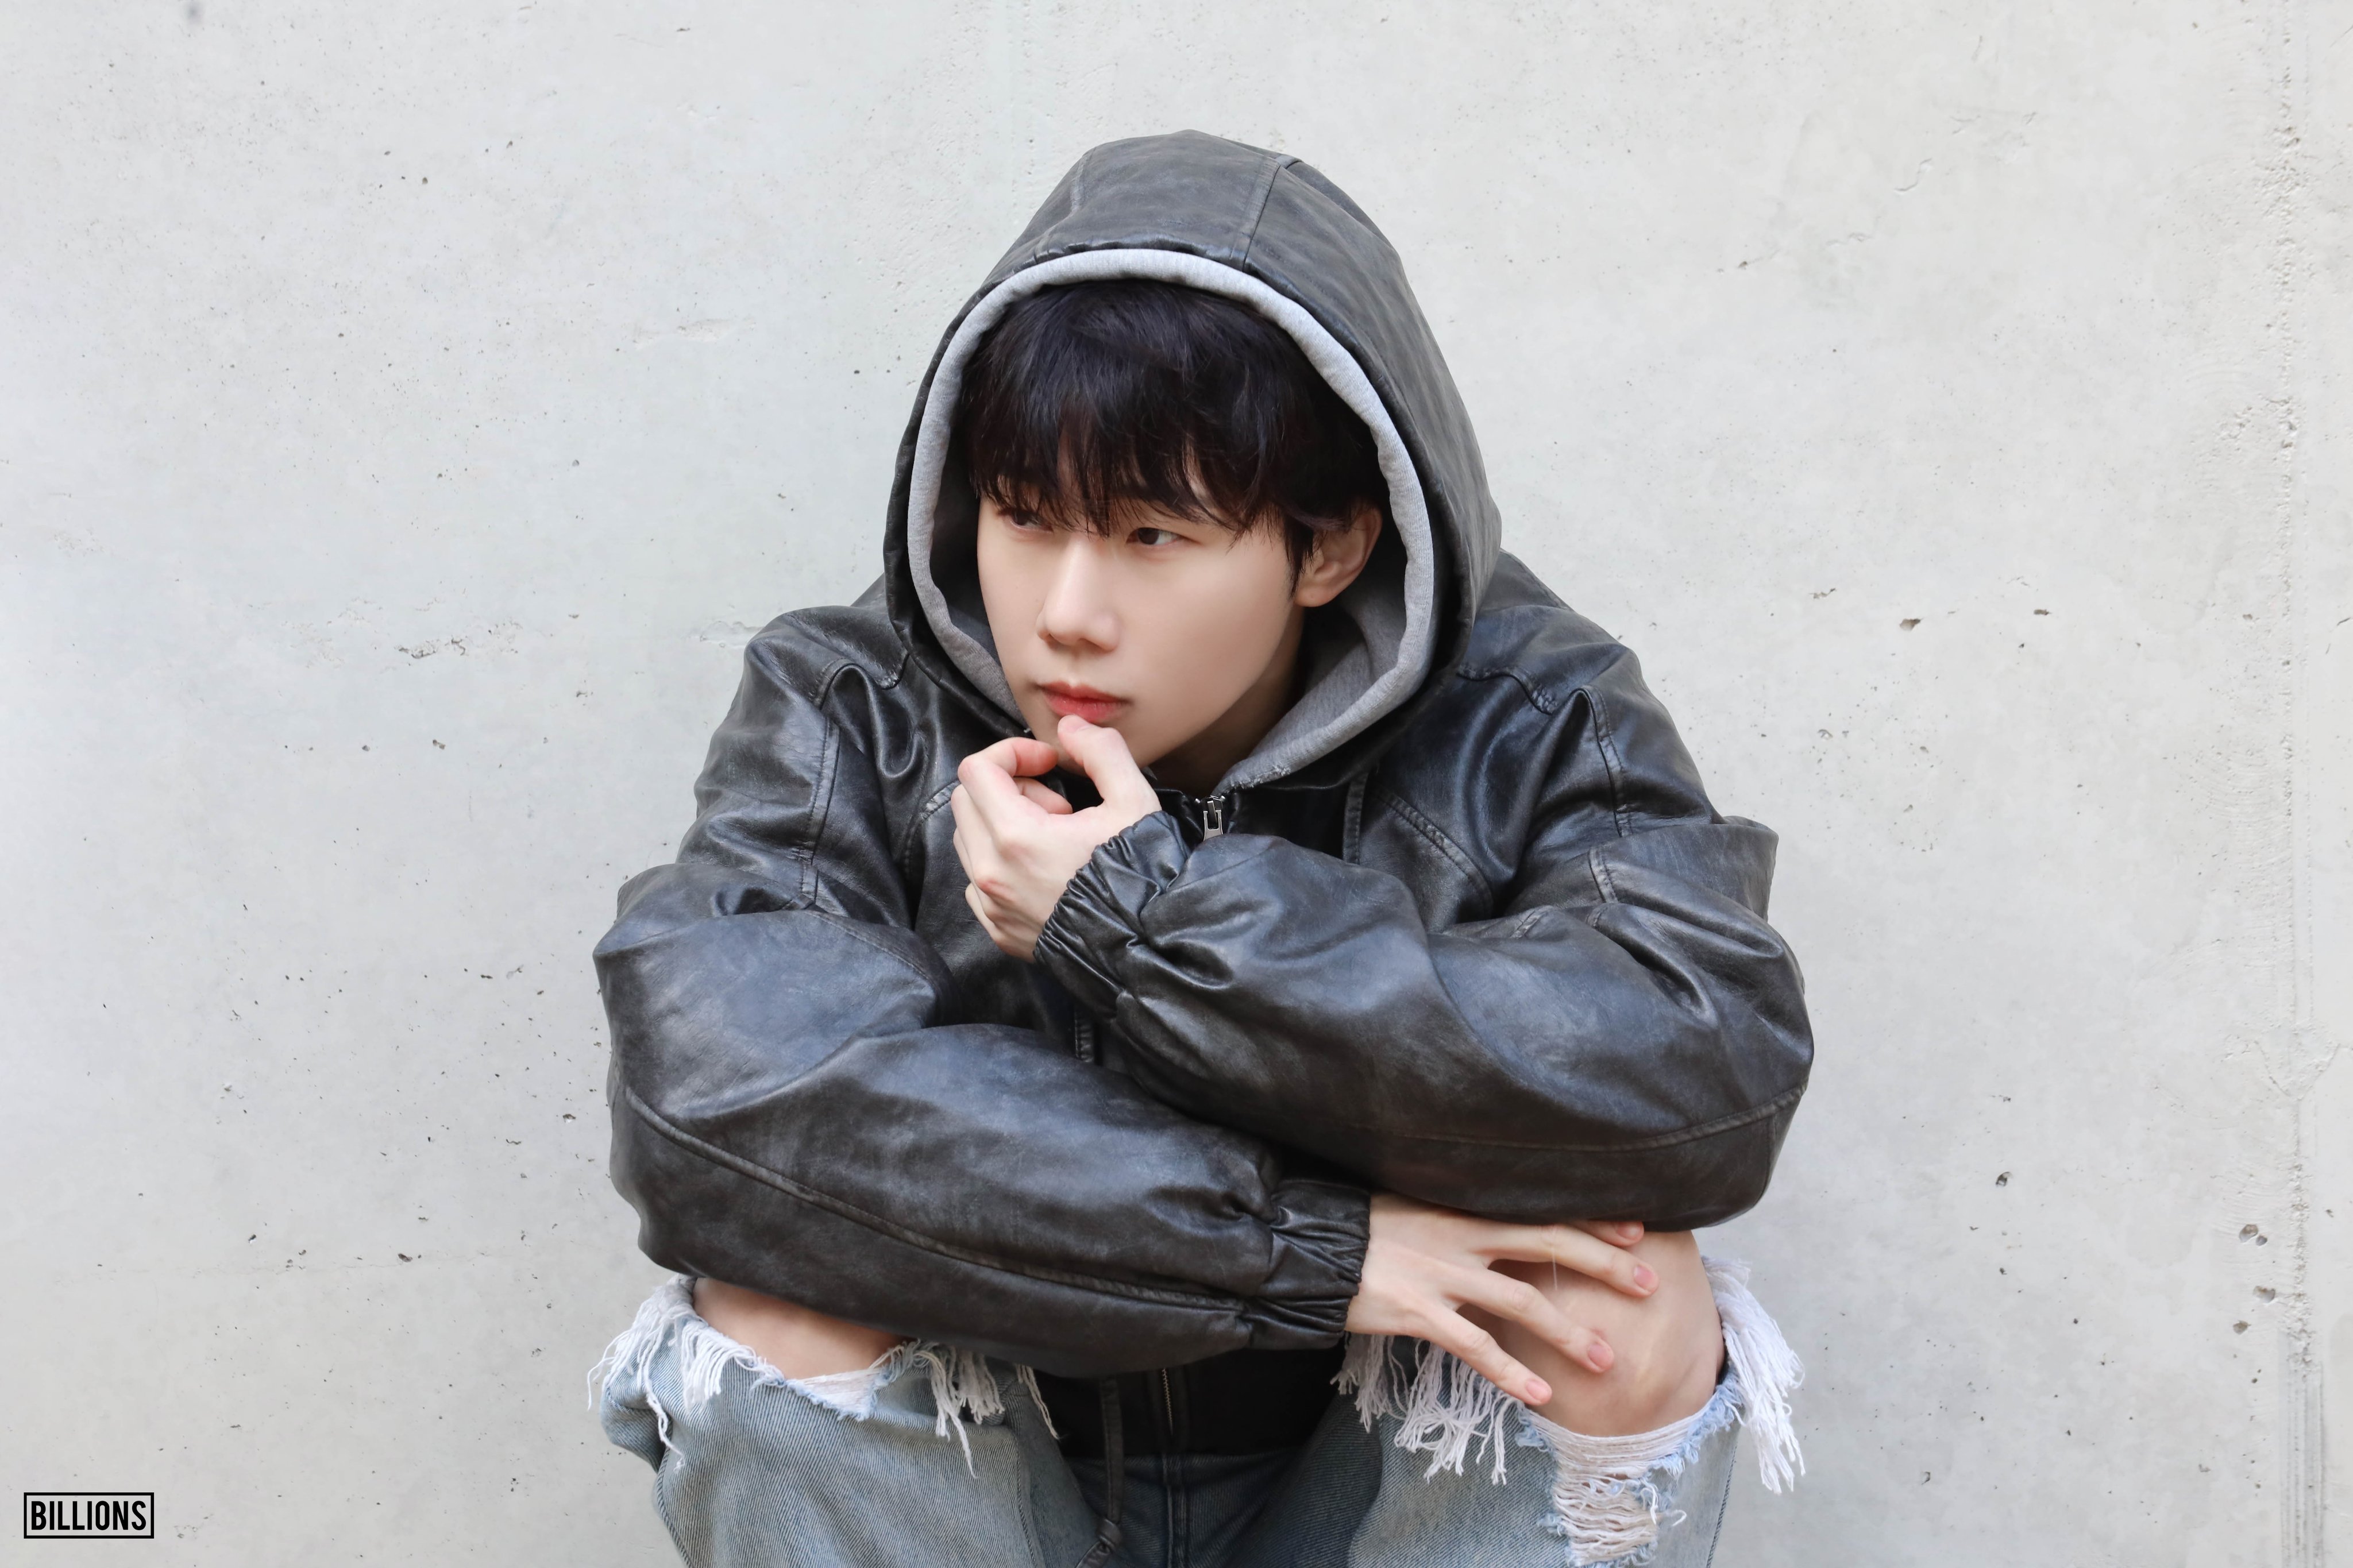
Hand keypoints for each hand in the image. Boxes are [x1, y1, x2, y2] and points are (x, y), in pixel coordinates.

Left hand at [950, 714, 1162, 960]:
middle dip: (1008, 787)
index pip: (977, 770)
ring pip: (969, 839)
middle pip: (966, 800)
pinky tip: (1045, 869)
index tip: (1048, 763)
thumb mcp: (1133, 800)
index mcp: (1016, 837)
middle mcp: (991, 874)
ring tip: (1054, 838)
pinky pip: (977, 881)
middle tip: (1056, 803)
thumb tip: (1070, 728)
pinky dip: (1001, 862)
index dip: (1012, 752)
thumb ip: (1101, 750)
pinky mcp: (998, 930)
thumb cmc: (1142, 876)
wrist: (1149, 947)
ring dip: (1002, 824)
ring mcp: (992, 905)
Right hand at [1342, 1192, 1653, 1405]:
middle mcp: (1462, 1236)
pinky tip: (1541, 1394)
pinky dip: (1511, 1373)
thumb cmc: (1364, 1227)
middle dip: (1603, 1264)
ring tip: (1606, 1359)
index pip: (1542, 1209)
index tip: (1637, 1229)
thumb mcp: (1419, 1206)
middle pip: (1548, 1244)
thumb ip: (1462, 1216)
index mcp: (1465, 1207)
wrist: (1308, 1244)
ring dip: (1568, 1332)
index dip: (1591, 1220)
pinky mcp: (1418, 1311)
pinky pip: (1475, 1346)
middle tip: (1649, 1284)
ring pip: (1522, 1302)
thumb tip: (1503, 1225)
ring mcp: (1442, 1274)